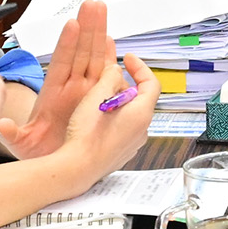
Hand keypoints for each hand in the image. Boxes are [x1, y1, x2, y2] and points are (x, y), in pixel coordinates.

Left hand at [0, 0, 110, 159]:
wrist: (55, 167)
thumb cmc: (39, 152)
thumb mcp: (23, 144)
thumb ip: (14, 134)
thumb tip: (3, 126)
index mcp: (53, 93)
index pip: (61, 62)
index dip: (66, 43)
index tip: (72, 23)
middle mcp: (70, 88)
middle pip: (81, 52)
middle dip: (87, 27)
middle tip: (93, 3)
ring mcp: (85, 91)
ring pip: (94, 57)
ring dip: (98, 33)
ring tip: (101, 9)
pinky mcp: (98, 99)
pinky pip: (105, 75)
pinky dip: (109, 58)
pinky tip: (112, 41)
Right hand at [54, 53, 157, 178]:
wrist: (76, 169)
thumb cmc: (86, 136)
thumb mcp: (96, 96)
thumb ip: (109, 78)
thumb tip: (116, 70)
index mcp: (141, 114)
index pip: (151, 83)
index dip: (140, 67)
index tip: (128, 58)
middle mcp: (142, 130)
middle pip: (139, 99)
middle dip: (123, 86)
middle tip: (106, 80)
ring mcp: (133, 143)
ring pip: (130, 114)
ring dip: (117, 103)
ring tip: (97, 100)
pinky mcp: (121, 152)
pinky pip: (122, 129)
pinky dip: (113, 119)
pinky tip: (95, 119)